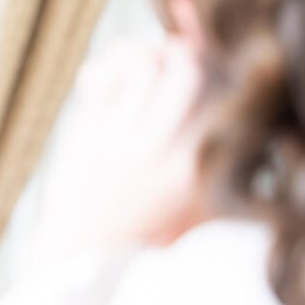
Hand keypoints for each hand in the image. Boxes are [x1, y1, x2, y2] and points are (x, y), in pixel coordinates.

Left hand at [35, 37, 208, 255]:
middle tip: (170, 59)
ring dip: (142, 53)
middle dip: (181, 52)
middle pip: (184, 70)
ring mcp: (116, 141)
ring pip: (139, 63)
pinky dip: (108, 67)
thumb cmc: (152, 220)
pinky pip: (100, 75)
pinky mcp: (82, 133)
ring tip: (139, 66)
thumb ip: (216, 137)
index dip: (215, 63)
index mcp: (196, 169)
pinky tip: (108, 82)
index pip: (221, 94)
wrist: (87, 251)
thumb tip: (213, 61)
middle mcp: (157, 152)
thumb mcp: (200, 195)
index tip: (203, 59)